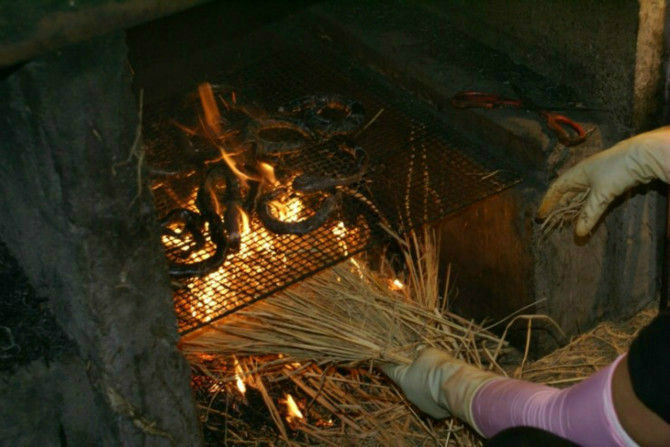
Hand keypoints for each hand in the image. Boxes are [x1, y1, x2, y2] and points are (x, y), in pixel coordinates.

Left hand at [382, 348, 496, 430]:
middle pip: (407, 382)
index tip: (382, 361)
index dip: (387, 364)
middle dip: (411, 374)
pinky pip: (433, 401)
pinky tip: (445, 388)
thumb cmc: (438, 367)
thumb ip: (420, 352)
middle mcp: (409, 394)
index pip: (390, 370)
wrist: (456, 387)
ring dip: (425, 386)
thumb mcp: (427, 353)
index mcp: (403, 379)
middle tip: (418, 366)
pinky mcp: (435, 413)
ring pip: (421, 393)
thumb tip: (419, 351)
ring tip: (436, 376)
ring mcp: (421, 405)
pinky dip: (436, 395)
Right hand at [537, 126, 669, 235]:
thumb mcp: (601, 194)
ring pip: (581, 198)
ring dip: (575, 211)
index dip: (547, 203)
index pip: (556, 189)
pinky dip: (588, 209)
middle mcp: (584, 176)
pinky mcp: (610, 183)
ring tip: (568, 224)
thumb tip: (578, 234)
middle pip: (567, 195)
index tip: (540, 217)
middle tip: (554, 224)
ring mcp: (597, 179)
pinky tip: (587, 218)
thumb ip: (589, 214)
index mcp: (576, 174)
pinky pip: (593, 199)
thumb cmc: (616, 170)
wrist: (643, 156)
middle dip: (560, 209)